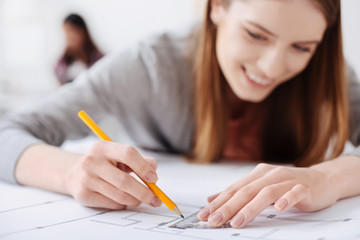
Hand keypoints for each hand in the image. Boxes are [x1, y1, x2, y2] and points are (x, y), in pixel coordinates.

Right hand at [65, 141, 161, 208]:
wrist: (75, 173)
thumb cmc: (105, 164)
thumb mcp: (120, 156)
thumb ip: (141, 161)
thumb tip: (153, 172)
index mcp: (103, 147)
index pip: (128, 154)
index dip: (143, 167)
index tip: (154, 178)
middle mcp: (92, 162)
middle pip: (125, 181)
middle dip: (144, 192)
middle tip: (155, 198)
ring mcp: (86, 179)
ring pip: (119, 196)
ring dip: (135, 200)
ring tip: (141, 200)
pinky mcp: (84, 195)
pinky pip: (112, 204)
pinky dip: (123, 204)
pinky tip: (123, 200)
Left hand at [197, 163, 339, 227]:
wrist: (322, 179)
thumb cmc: (288, 185)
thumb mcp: (260, 186)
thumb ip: (238, 192)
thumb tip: (211, 198)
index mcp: (258, 174)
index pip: (234, 189)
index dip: (218, 202)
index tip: (204, 215)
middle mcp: (270, 174)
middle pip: (246, 191)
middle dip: (228, 207)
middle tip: (215, 220)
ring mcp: (288, 180)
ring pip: (266, 193)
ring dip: (250, 208)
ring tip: (237, 222)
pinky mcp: (304, 188)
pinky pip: (295, 192)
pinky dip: (287, 199)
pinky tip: (280, 208)